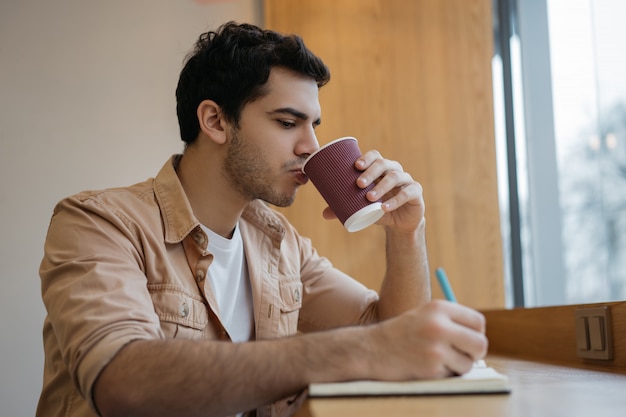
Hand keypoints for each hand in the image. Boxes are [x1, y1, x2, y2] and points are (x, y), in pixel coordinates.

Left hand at [322, 150, 424, 232]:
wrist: (400, 222)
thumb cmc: (379, 209)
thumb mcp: (362, 208)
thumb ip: (345, 208)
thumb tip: (324, 214)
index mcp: (381, 169)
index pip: (375, 156)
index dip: (366, 158)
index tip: (355, 166)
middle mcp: (394, 170)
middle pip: (384, 164)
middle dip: (371, 172)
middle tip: (358, 184)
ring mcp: (406, 180)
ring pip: (395, 177)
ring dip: (381, 186)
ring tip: (369, 198)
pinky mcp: (416, 192)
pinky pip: (407, 193)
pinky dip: (395, 201)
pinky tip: (385, 208)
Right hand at [364, 300, 487, 379]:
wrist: (372, 349)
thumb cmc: (402, 333)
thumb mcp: (425, 315)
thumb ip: (451, 321)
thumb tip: (480, 337)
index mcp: (439, 308)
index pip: (478, 322)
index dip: (477, 333)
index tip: (468, 339)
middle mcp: (439, 326)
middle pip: (480, 343)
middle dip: (475, 353)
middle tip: (465, 355)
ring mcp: (435, 348)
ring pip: (468, 364)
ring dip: (458, 366)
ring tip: (437, 360)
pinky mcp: (431, 368)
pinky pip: (452, 375)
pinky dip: (443, 375)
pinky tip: (426, 366)